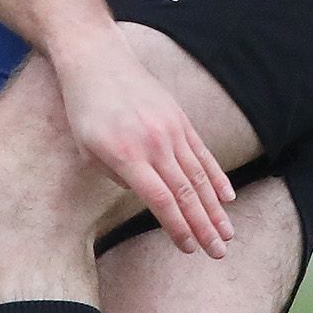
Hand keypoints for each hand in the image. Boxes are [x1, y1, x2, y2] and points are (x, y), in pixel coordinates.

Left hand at [51, 30, 236, 258]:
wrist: (97, 59)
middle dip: (205, 227)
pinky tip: (226, 197)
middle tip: (219, 253)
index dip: (178, 228)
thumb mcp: (86, 149)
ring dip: (216, 208)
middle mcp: (155, 144)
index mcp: (127, 155)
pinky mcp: (180, 118)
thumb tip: (146, 195)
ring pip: (199, 176)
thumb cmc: (84, 108)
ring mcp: (171, 129)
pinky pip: (202, 153)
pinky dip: (216, 177)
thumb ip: (115, 177)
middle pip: (186, 193)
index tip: (189, 249)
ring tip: (228, 234)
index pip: (161, 201)